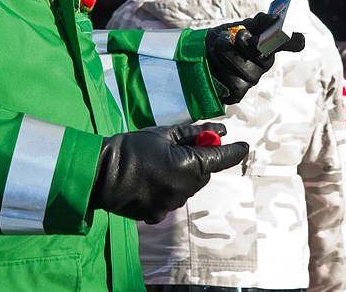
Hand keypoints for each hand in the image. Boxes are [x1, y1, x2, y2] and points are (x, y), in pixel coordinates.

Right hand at [90, 123, 247, 223]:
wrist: (100, 174)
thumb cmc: (132, 147)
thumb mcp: (163, 134)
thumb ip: (194, 134)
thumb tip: (218, 130)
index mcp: (189, 166)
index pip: (220, 159)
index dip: (234, 152)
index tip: (245, 147)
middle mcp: (184, 189)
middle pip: (203, 174)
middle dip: (198, 162)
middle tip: (180, 150)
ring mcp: (171, 205)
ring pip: (187, 188)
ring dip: (181, 176)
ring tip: (156, 166)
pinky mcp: (158, 215)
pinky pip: (171, 200)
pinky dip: (166, 190)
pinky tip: (149, 182)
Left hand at [205, 13, 304, 104]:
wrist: (199, 55)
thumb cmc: (223, 40)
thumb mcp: (239, 26)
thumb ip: (258, 23)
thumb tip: (275, 18)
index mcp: (268, 46)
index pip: (290, 44)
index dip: (294, 41)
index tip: (298, 38)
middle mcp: (264, 64)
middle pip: (264, 54)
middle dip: (247, 42)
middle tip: (238, 36)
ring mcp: (252, 79)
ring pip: (245, 66)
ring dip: (227, 52)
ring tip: (219, 48)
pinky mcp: (238, 92)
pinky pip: (233, 79)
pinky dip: (220, 65)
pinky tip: (216, 63)